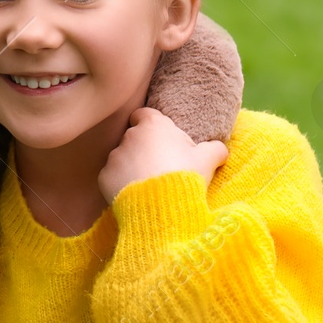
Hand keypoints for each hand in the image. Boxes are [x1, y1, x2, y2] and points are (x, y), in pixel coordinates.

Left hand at [98, 107, 228, 203]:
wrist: (161, 207)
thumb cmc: (185, 176)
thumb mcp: (208, 160)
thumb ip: (214, 149)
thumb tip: (219, 149)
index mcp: (152, 125)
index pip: (145, 115)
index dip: (152, 125)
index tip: (162, 139)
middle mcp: (129, 136)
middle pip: (134, 137)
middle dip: (144, 148)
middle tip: (161, 166)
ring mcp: (114, 156)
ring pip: (122, 157)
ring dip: (131, 166)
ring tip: (149, 184)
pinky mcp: (103, 177)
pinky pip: (112, 176)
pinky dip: (120, 183)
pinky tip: (135, 194)